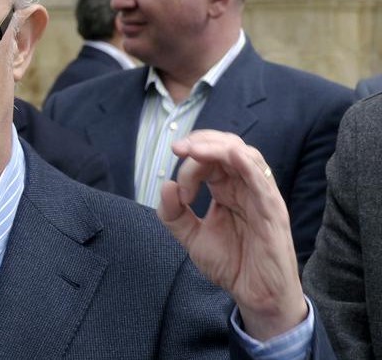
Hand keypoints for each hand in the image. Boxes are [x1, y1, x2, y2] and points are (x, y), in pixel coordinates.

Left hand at [157, 130, 306, 340]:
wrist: (255, 294)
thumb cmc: (232, 263)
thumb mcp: (192, 237)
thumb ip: (173, 214)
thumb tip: (165, 185)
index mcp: (227, 189)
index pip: (209, 161)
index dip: (188, 166)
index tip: (178, 194)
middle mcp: (245, 187)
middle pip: (227, 148)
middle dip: (201, 142)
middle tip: (178, 148)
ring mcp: (261, 196)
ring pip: (245, 156)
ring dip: (218, 147)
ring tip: (195, 149)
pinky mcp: (273, 211)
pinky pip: (263, 180)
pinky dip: (248, 164)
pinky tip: (232, 155)